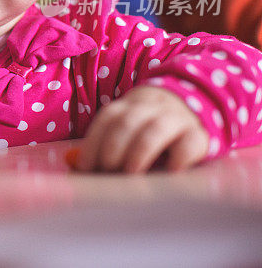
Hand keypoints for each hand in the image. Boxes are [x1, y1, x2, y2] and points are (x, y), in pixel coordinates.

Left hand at [75, 86, 208, 172]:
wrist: (196, 107)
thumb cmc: (151, 128)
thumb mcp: (130, 129)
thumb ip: (106, 144)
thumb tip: (77, 169)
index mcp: (129, 104)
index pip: (107, 118)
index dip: (93, 142)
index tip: (85, 167)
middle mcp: (152, 107)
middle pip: (128, 122)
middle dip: (113, 147)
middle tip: (107, 169)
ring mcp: (177, 118)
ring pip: (155, 130)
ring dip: (139, 152)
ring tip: (131, 172)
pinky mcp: (199, 134)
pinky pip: (189, 143)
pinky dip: (178, 157)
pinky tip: (170, 171)